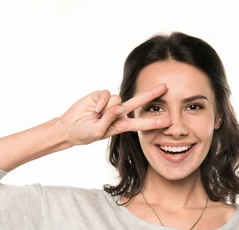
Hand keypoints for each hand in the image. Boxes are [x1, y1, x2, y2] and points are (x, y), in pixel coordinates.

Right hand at [57, 83, 171, 146]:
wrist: (69, 127)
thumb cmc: (85, 133)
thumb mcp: (98, 131)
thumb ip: (110, 119)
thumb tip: (119, 106)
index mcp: (122, 125)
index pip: (141, 123)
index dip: (154, 122)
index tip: (168, 121)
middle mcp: (119, 113)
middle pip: (138, 102)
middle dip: (151, 95)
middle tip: (165, 87)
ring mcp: (111, 103)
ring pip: (118, 99)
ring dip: (107, 110)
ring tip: (96, 117)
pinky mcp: (101, 95)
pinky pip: (107, 95)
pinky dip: (100, 103)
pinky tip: (94, 110)